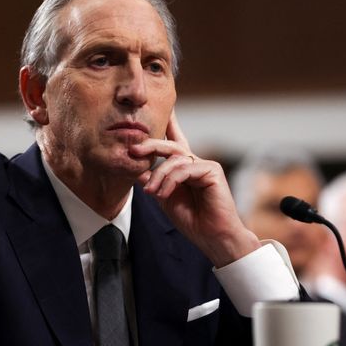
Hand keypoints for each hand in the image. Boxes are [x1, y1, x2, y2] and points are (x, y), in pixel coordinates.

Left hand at [129, 112, 259, 266]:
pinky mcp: (212, 170)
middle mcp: (195, 163)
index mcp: (184, 168)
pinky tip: (164, 194)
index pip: (174, 141)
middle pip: (170, 146)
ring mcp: (205, 165)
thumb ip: (153, 181)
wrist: (212, 237)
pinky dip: (171, 181)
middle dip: (150, 146)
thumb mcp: (164, 198)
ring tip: (151, 193)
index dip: (169, 124)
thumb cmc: (192, 220)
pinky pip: (185, 169)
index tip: (163, 109)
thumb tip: (135, 168)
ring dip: (158, 176)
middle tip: (133, 149)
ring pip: (175, 158)